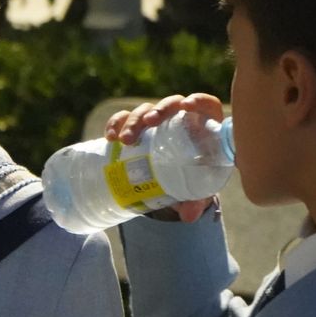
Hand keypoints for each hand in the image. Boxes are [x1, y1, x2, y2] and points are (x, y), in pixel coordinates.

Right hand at [104, 93, 226, 221]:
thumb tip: (188, 215)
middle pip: (171, 104)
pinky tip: (109, 137)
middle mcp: (180, 118)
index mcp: (204, 126)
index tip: (187, 106)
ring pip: (145, 110)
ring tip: (125, 140)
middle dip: (157, 110)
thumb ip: (196, 200)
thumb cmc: (195, 178)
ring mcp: (156, 121)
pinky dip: (115, 123)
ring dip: (133, 120)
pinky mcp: (136, 127)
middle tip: (148, 124)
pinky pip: (123, 118)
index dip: (198, 100)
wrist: (176, 178)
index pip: (206, 105)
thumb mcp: (198, 189)